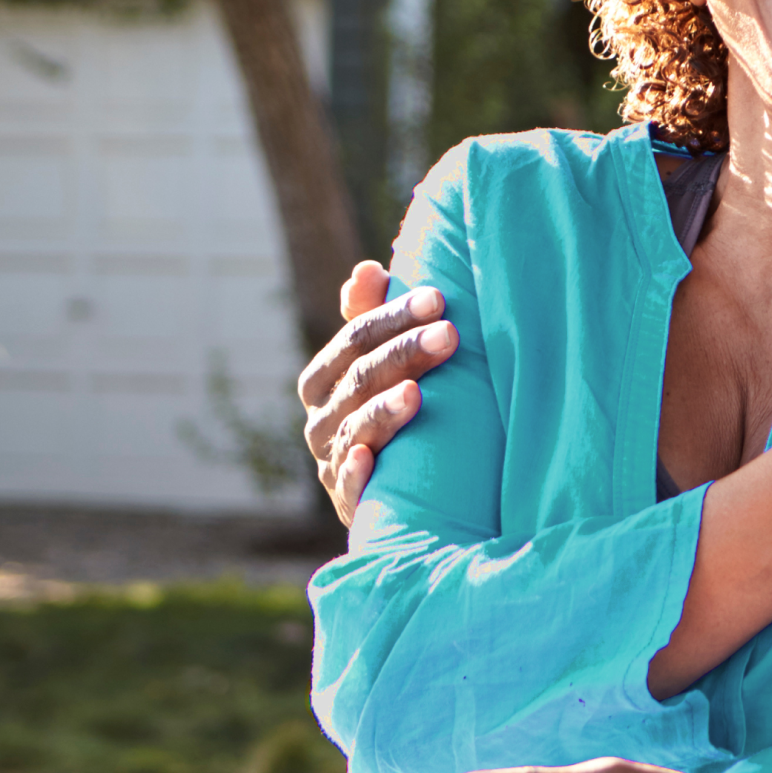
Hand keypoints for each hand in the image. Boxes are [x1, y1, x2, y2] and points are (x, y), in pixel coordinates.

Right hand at [300, 260, 458, 524]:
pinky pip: (346, 486)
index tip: (439, 299)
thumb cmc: (398, 409)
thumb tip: (365, 270)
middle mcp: (321, 419)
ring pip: (355, 428)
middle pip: (359, 378)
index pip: (354, 338)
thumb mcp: (388, 363)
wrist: (405, 494)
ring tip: (416, 393)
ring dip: (385, 410)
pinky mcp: (348, 502)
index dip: (393, 316)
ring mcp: (332, 461)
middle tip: (450, 334)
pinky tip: (367, 457)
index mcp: (325, 379)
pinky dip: (354, 472)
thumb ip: (374, 317)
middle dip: (403, 353)